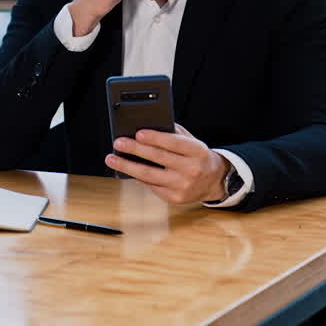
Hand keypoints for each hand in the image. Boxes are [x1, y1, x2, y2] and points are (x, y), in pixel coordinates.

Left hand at [104, 124, 230, 204]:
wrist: (213, 181)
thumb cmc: (197, 156)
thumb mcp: (192, 141)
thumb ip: (173, 133)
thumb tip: (147, 127)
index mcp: (197, 152)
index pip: (174, 143)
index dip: (155, 138)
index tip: (138, 133)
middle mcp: (191, 170)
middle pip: (158, 158)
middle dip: (135, 149)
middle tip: (119, 143)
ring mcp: (183, 186)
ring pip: (149, 176)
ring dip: (127, 166)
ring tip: (112, 158)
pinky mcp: (175, 198)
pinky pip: (151, 186)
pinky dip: (137, 177)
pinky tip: (126, 169)